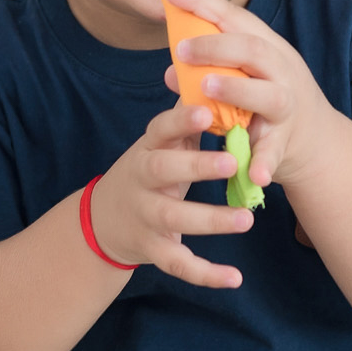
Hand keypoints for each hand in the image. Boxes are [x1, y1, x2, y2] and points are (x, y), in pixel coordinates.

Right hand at [89, 100, 255, 287]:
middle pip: (163, 170)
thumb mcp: (161, 143)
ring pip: (174, 219)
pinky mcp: (151, 248)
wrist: (104, 219)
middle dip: (197, 167)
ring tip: (247, 218)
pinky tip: (235, 278)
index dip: (180, 121)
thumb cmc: (150, 169)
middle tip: (233, 163)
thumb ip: (186, 118)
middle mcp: (142, 180)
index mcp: (148, 148)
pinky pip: (178, 263)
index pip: (160, 129)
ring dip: (211, 220)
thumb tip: (214, 72)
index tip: (205, 112)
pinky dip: (205, 274)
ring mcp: (144, 216)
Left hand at [162, 0, 337, 190]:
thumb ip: (207, 71)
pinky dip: (264, 162)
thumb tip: (169, 71)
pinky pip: (275, 151)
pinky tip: (253, 174)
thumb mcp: (240, 77)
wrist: (315, 140)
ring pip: (268, 94)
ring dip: (237, 88)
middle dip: (216, 45)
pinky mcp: (287, 142)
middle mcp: (280, 71)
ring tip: (208, 87)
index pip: (234, 17)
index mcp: (265, 47)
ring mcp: (287, 106)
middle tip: (182, 49)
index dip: (203, 2)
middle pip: (253, 49)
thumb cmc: (264, 99)